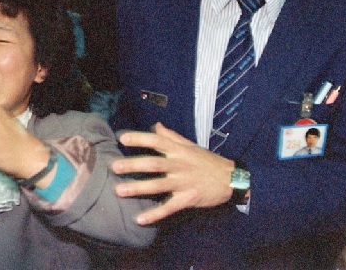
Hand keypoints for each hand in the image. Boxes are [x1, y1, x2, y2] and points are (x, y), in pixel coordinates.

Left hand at [112, 122, 234, 224]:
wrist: (231, 179)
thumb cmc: (207, 161)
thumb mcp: (191, 145)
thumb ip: (171, 136)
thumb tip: (155, 126)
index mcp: (179, 150)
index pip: (157, 141)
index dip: (140, 138)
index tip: (122, 137)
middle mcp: (179, 165)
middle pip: (153, 164)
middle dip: (133, 165)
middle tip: (114, 166)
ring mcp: (183, 182)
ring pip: (158, 185)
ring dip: (138, 188)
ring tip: (119, 190)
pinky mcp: (188, 199)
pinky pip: (169, 207)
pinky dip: (154, 214)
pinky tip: (139, 219)